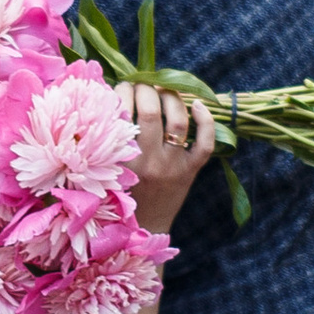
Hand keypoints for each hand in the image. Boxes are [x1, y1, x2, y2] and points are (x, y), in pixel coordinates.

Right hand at [120, 85, 216, 229]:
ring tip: (162, 90)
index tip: (121, 87)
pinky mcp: (191, 170)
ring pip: (178, 121)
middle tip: (141, 84)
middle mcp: (150, 161)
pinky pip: (205, 143)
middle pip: (151, 112)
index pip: (123, 115)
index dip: (122, 93)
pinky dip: (205, 121)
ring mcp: (174, 165)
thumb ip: (108, 141)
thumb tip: (112, 99)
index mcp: (123, 161)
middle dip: (145, 89)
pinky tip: (198, 105)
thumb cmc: (120, 196)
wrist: (145, 228)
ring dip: (171, 98)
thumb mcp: (107, 170)